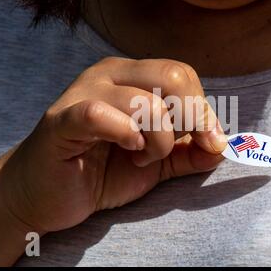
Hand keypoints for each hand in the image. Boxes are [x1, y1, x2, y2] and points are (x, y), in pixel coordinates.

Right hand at [0, 57, 226, 234]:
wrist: (47, 196)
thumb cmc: (102, 172)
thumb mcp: (156, 163)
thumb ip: (189, 154)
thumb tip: (223, 147)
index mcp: (132, 77)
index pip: (182, 74)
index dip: (204, 109)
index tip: (211, 144)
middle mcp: (109, 75)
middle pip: (172, 77)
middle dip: (191, 119)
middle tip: (176, 150)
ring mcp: (83, 93)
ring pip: (146, 102)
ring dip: (158, 140)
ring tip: (141, 156)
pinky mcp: (62, 120)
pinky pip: (101, 113)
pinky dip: (126, 134)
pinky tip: (127, 149)